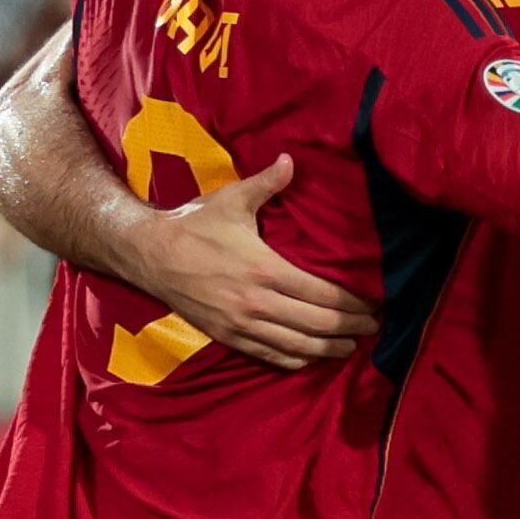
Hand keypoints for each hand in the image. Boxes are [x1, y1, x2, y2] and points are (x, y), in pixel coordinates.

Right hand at [134, 154, 378, 368]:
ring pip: (296, 346)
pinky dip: (295, 360)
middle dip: (350, 328)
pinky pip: (269, 355)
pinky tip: (311, 357)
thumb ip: (267, 183)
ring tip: (351, 347)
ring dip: (328, 349)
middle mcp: (255, 302)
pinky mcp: (225, 336)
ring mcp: (239, 324)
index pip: (322, 294)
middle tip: (374, 328)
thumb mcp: (232, 199)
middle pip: (316, 324)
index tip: (373, 305)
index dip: (352, 304)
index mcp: (264, 269)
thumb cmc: (193, 224)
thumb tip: (291, 159)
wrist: (146, 253)